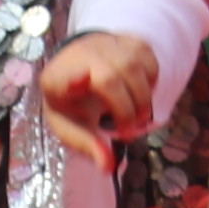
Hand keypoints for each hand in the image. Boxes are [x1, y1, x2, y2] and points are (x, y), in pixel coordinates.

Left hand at [37, 33, 159, 145]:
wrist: (79, 68)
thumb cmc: (72, 103)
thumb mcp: (71, 128)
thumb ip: (87, 146)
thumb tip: (109, 167)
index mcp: (57, 79)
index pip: (64, 77)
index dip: (72, 78)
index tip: (81, 81)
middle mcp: (80, 55)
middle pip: (110, 77)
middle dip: (126, 108)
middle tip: (130, 131)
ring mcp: (106, 43)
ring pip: (134, 67)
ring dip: (142, 99)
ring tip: (138, 117)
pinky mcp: (128, 40)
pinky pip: (149, 61)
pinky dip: (151, 83)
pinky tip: (139, 93)